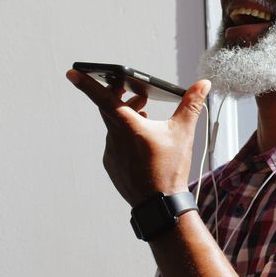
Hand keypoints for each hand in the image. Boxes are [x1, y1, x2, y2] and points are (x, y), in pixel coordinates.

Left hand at [67, 69, 210, 206]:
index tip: (72, 72)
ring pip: (114, 127)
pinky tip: (142, 144)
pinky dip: (126, 138)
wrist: (161, 205)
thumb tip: (203, 84)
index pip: (103, 98)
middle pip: (110, 109)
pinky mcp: (112, 166)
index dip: (87, 83)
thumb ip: (191, 104)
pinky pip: (115, 145)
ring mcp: (111, 153)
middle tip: (138, 94)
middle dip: (122, 98)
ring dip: (127, 118)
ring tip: (146, 118)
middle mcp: (115, 138)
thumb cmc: (170, 169)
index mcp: (129, 127)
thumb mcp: (184, 132)